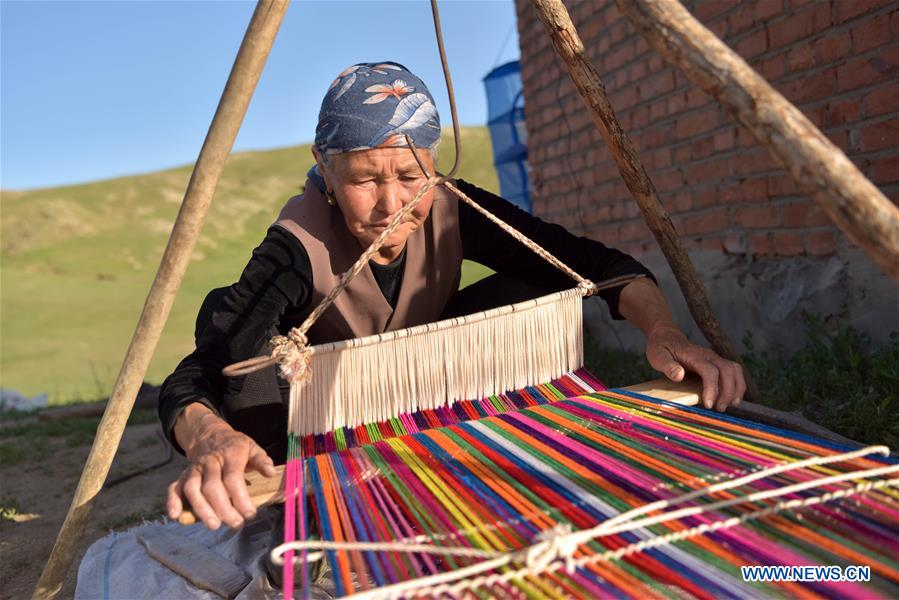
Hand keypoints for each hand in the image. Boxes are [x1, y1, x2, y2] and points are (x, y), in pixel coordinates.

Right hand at [167, 405, 276, 529]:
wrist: (210, 435)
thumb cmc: (235, 446)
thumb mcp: (252, 447)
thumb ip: (261, 460)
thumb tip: (270, 472)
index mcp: (230, 454)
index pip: (233, 478)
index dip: (241, 498)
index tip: (250, 514)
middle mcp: (209, 462)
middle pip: (212, 487)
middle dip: (223, 508)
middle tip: (236, 524)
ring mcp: (194, 469)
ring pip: (192, 489)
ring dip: (201, 509)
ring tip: (214, 525)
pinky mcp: (183, 476)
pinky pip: (174, 488)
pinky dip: (172, 502)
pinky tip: (176, 516)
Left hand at [645, 325, 745, 410]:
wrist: (667, 338)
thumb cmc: (661, 348)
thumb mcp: (657, 356)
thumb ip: (668, 366)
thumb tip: (679, 375)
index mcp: (693, 355)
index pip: (709, 370)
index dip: (712, 388)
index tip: (709, 405)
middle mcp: (708, 355)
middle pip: (728, 370)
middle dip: (728, 391)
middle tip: (720, 409)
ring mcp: (714, 358)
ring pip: (735, 370)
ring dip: (736, 388)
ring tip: (730, 405)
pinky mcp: (717, 364)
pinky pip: (734, 373)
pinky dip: (737, 386)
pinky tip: (731, 399)